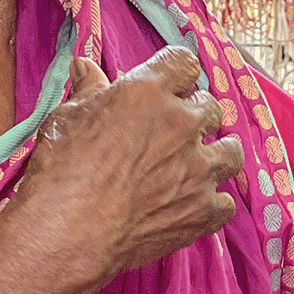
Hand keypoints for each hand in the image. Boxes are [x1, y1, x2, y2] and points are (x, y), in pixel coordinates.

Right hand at [19, 47, 243, 278]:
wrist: (69, 230)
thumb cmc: (62, 169)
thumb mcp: (67, 118)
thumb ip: (88, 90)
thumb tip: (85, 68)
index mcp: (150, 93)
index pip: (183, 64)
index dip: (176, 73)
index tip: (168, 85)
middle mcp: (182, 125)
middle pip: (211, 107)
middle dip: (195, 116)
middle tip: (174, 132)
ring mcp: (198, 170)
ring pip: (231, 152)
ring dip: (217, 154)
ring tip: (198, 164)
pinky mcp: (202, 211)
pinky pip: (225, 203)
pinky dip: (212, 204)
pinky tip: (193, 205)